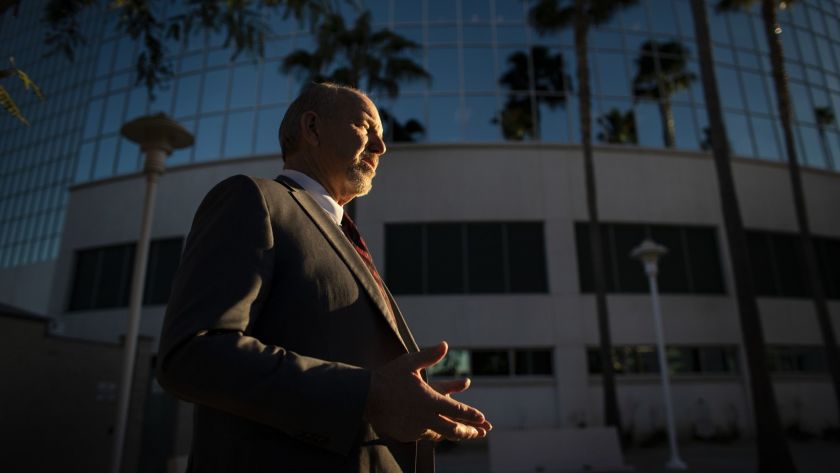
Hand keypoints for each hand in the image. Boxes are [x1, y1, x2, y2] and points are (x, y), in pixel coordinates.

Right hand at [364, 341, 492, 441]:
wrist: (364, 397)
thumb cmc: (388, 378)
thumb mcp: (409, 363)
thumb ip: (429, 356)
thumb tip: (445, 345)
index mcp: (430, 401)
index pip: (458, 411)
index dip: (472, 415)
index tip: (483, 418)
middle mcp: (426, 418)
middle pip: (453, 430)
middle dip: (469, 431)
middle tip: (479, 432)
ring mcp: (416, 429)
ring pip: (440, 435)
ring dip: (453, 434)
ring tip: (463, 432)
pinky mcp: (407, 435)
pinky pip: (425, 436)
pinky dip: (435, 433)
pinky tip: (439, 431)